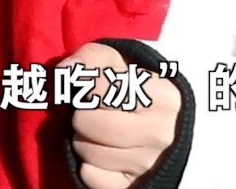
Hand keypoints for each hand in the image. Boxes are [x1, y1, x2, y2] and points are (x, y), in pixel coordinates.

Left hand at [61, 43, 181, 188]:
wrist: (169, 128)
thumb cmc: (136, 91)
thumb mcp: (120, 64)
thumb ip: (91, 58)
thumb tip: (66, 71)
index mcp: (161, 96)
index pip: (96, 87)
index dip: (84, 85)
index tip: (91, 88)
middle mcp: (159, 132)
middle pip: (87, 122)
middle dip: (81, 116)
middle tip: (92, 113)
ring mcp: (148, 164)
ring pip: (86, 152)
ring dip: (83, 141)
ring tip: (98, 133)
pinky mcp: (133, 186)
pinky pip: (91, 177)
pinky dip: (89, 167)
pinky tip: (102, 155)